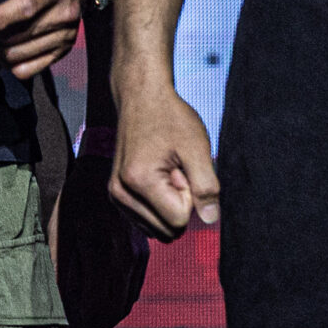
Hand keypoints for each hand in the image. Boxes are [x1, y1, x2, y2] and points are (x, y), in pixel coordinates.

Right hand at [110, 71, 219, 240]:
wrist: (141, 97)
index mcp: (138, 181)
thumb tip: (211, 219)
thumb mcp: (197, 147)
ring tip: (166, 169)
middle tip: (174, 168)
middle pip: (168, 229)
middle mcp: (120, 193)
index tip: (182, 167)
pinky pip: (148, 222)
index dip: (190, 195)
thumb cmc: (169, 117)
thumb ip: (207, 187)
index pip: (179, 220)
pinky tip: (157, 174)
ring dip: (169, 203)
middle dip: (179, 202)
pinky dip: (159, 204)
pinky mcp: (117, 195)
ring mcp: (116, 196)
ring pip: (158, 229)